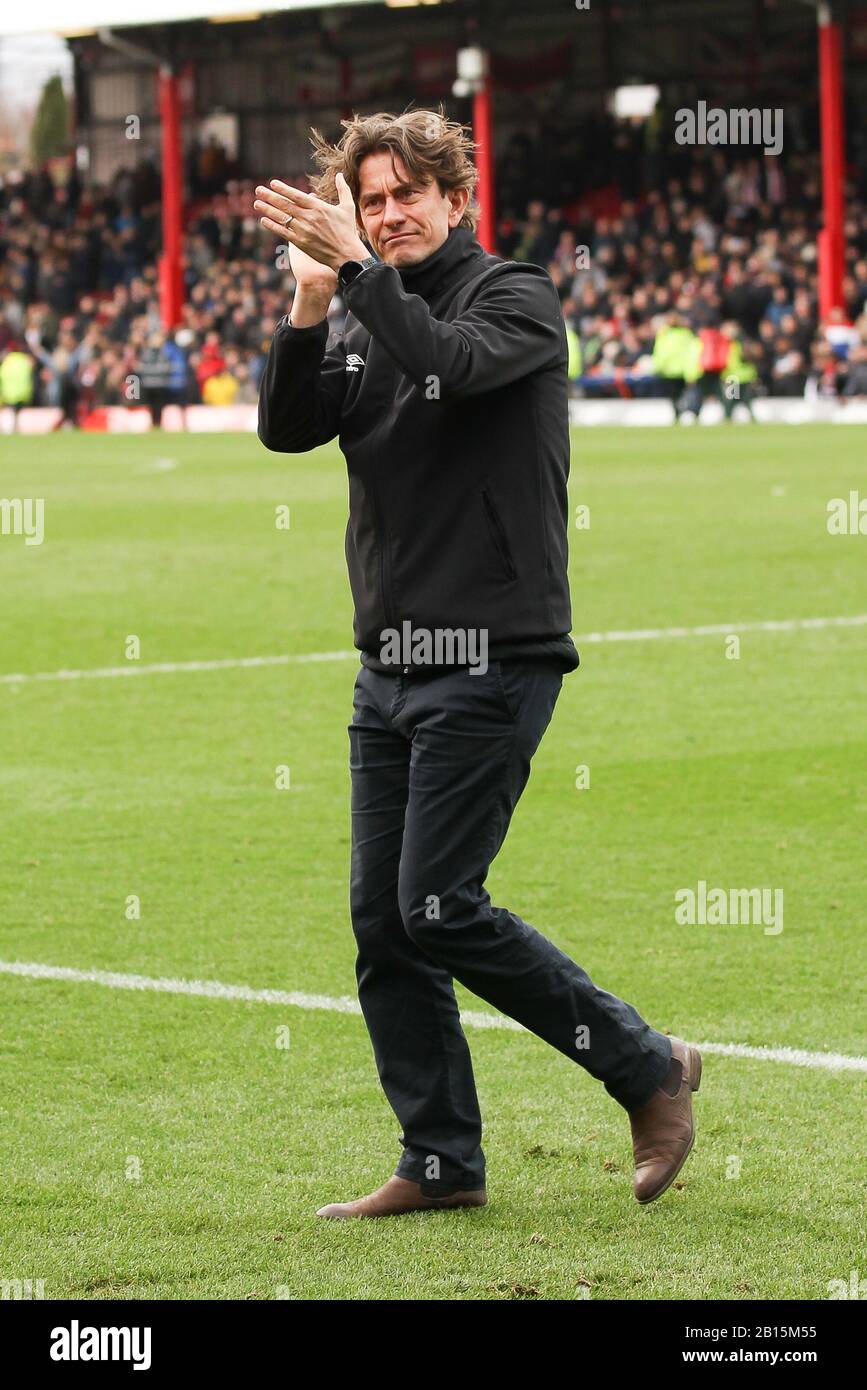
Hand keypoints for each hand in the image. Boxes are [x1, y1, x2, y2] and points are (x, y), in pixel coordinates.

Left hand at [254, 172, 368, 275]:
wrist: (346, 255)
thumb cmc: (347, 231)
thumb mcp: (348, 207)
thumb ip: (343, 190)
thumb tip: (340, 175)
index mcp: (319, 207)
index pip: (296, 196)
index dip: (283, 189)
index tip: (272, 183)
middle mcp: (309, 218)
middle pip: (285, 205)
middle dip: (270, 196)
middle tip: (258, 190)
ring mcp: (304, 231)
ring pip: (282, 217)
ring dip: (267, 209)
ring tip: (256, 203)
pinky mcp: (301, 243)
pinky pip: (283, 232)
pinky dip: (273, 226)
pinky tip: (264, 220)